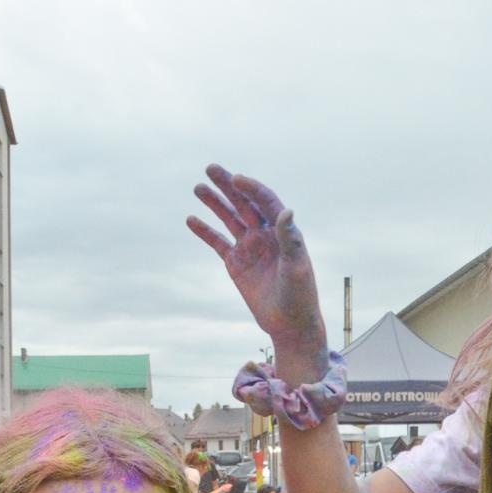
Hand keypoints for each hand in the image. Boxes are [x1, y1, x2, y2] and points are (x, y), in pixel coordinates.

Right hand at [187, 165, 326, 356]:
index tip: (236, 178)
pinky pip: (217, 243)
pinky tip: (191, 219)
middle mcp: (265, 234)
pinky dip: (205, 231)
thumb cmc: (300, 296)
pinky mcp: (236, 263)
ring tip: (198, 187)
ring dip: (214, 203)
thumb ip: (291, 239)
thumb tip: (287, 210)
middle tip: (211, 168)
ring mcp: (249, 247)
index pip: (265, 202)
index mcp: (282, 232)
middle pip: (244, 204)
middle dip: (228, 186)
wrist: (290, 324)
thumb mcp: (297, 267)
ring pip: (229, 218)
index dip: (251, 188)